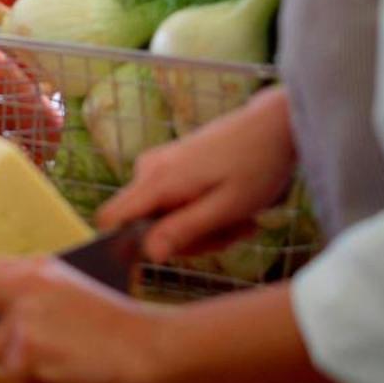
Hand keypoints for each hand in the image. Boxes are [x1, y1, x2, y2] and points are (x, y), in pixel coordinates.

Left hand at [0, 257, 171, 382]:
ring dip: (20, 362)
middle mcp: (28, 288)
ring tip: (60, 356)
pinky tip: (67, 368)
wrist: (152, 345)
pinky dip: (38, 378)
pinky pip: (20, 373)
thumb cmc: (115, 325)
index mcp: (37, 270)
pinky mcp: (37, 349)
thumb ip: (29, 297)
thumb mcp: (68, 293)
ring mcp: (30, 318)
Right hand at [97, 86, 297, 262]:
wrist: (272, 127)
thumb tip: (149, 255)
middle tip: (231, 234)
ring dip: (203, 227)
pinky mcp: (171, 165)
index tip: (170, 252)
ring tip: (241, 220)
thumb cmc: (255, 166)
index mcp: (156, 180)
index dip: (128, 244)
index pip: (111, 217)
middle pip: (145, 225)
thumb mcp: (225, 208)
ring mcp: (158, 165)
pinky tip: (232, 207)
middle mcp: (148, 169)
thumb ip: (184, 230)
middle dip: (189, 238)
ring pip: (165, 216)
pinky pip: (175, 202)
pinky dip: (203, 211)